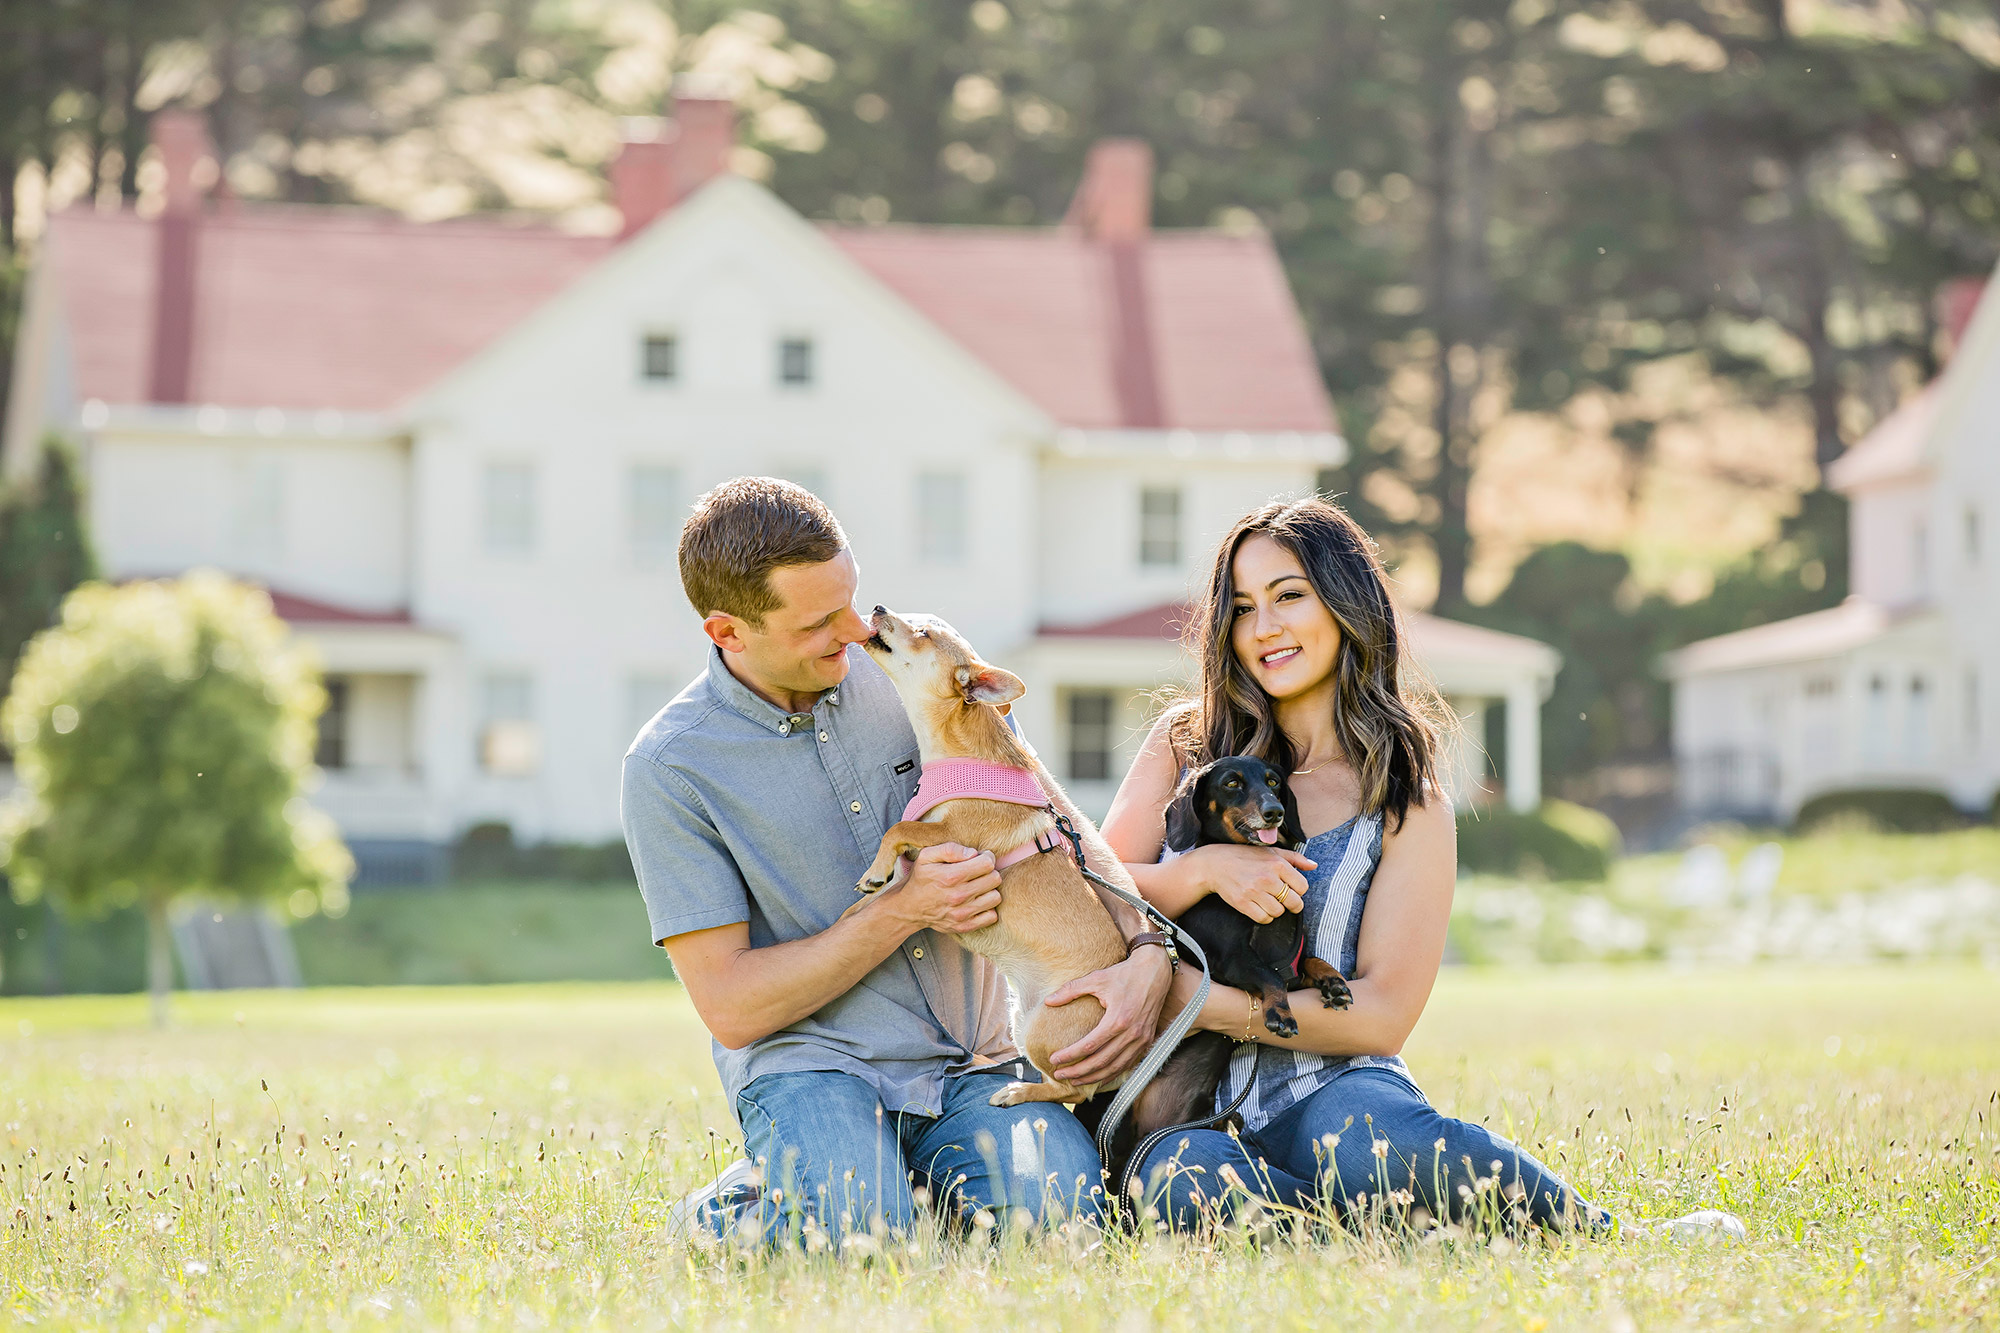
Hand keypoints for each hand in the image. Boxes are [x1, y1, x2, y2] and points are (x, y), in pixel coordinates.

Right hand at [881, 843, 1001, 935]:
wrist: (909, 907)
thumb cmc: (920, 878)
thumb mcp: (927, 856)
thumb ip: (950, 849)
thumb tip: (973, 853)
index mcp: (951, 876)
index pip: (987, 864)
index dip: (987, 857)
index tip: (980, 858)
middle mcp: (958, 896)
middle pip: (995, 879)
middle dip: (989, 872)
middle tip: (978, 872)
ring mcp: (962, 913)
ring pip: (995, 897)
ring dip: (989, 890)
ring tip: (978, 887)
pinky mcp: (964, 926)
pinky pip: (991, 916)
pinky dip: (987, 908)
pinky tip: (977, 901)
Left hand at [1043, 947, 1173, 1085]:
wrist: (1155, 972)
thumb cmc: (1124, 974)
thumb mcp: (1096, 978)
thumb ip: (1071, 990)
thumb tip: (1048, 1001)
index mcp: (1117, 1020)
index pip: (1089, 1046)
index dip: (1070, 1055)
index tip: (1054, 1059)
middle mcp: (1131, 1034)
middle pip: (1101, 1062)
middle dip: (1078, 1071)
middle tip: (1060, 1074)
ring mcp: (1141, 1040)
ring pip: (1115, 1068)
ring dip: (1094, 1078)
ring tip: (1075, 1080)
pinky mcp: (1147, 1041)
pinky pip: (1128, 1064)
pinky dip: (1112, 1074)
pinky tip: (1099, 1078)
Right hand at [1185, 843, 1314, 923]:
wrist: (1216, 864)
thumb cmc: (1246, 857)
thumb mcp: (1272, 852)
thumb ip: (1295, 858)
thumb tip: (1314, 866)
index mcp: (1277, 864)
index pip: (1303, 886)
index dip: (1299, 889)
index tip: (1290, 888)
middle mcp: (1267, 878)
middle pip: (1295, 903)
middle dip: (1292, 904)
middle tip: (1284, 899)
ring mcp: (1254, 891)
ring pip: (1279, 912)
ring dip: (1276, 910)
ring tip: (1268, 901)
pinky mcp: (1243, 903)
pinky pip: (1264, 919)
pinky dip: (1265, 916)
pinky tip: (1260, 907)